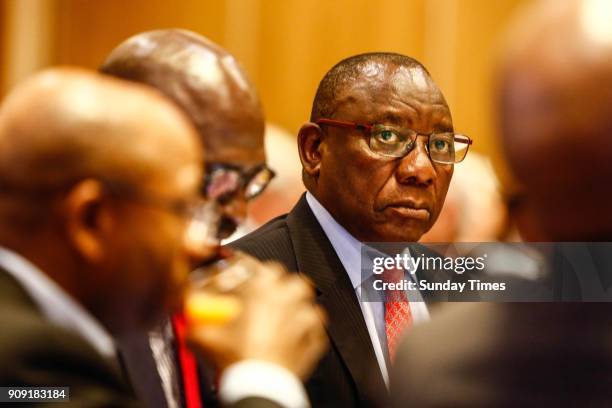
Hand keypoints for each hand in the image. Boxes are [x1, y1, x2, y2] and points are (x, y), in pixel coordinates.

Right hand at [187, 254, 327, 379]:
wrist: (259, 387)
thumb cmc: (238, 359)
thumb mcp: (203, 336)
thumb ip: (193, 319)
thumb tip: (187, 313)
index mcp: (261, 288)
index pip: (254, 265)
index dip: (244, 269)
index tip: (239, 276)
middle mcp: (287, 296)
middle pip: (288, 278)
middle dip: (277, 284)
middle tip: (264, 296)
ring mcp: (304, 316)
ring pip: (306, 299)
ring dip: (295, 304)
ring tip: (283, 313)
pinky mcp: (315, 337)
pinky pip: (316, 326)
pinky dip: (307, 329)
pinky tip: (294, 335)